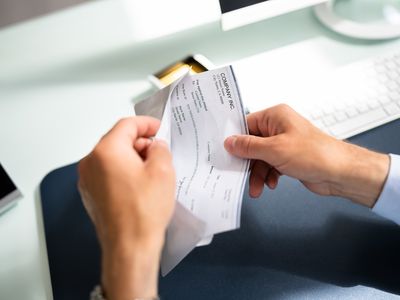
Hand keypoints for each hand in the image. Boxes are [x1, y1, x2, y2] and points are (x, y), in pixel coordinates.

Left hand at [78, 116, 174, 299]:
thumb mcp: (163, 171)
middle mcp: (91, 162)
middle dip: (140, 143)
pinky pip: (107, 173)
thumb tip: (155, 146)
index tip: (158, 130)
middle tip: (160, 153)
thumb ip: (160, 149)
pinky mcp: (90, 194)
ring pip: (112, 157)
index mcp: (106, 151)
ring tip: (152, 171)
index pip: (127, 125)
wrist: (129, 246)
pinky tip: (140, 185)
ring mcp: (88, 179)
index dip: (146, 124)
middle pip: (117, 140)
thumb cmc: (143, 212)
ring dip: (132, 158)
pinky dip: (123, 172)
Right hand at [224, 104, 388, 207]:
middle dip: (247, 162)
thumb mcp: (274, 150)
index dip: (235, 139)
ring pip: (259, 158)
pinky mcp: (288, 157)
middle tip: (240, 174)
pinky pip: (269, 165)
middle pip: (251, 144)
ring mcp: (284, 143)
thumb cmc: (315, 154)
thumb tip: (230, 142)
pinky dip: (268, 175)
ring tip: (257, 187)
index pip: (246, 124)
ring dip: (257, 173)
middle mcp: (279, 127)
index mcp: (275, 116)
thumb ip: (249, 146)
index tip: (225, 152)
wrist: (340, 173)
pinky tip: (271, 183)